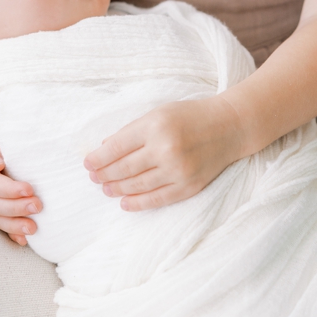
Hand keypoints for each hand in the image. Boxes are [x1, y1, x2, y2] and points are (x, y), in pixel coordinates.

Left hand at [83, 95, 247, 210]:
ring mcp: (178, 170)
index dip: (98, 157)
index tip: (88, 163)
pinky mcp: (188, 186)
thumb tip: (105, 148)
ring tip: (106, 188)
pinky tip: (124, 202)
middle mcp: (165, 148)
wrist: (229, 127)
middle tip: (94, 177)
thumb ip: (133, 130)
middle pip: (124, 168)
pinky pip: (157, 199)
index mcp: (155, 126)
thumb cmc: (190, 116)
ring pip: (137, 185)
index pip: (116, 147)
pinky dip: (137, 203)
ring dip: (116, 189)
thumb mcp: (159, 113)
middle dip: (104, 174)